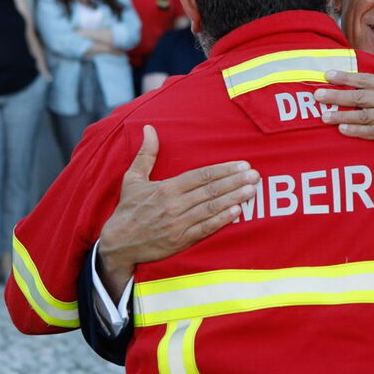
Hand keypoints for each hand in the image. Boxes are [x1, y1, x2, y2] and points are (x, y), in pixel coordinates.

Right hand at [97, 125, 258, 300]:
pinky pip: (205, 229)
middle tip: (255, 175)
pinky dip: (222, 220)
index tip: (242, 164)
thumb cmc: (128, 210)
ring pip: (211, 208)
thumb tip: (149, 129)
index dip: (223, 170)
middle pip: (210, 191)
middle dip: (235, 182)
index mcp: (166, 188)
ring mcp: (178, 224)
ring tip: (252, 190)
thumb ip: (146, 154)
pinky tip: (237, 212)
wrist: (118, 244)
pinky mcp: (181, 241)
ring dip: (234, 198)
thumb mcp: (132, 179)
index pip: (201, 176)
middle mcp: (174, 205)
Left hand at [313, 67, 373, 174]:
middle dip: (336, 94)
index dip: (346, 77)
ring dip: (340, 115)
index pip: (367, 79)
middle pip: (360, 96)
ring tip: (322, 115)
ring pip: (363, 115)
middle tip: (316, 94)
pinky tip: (342, 129)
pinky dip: (357, 131)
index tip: (328, 75)